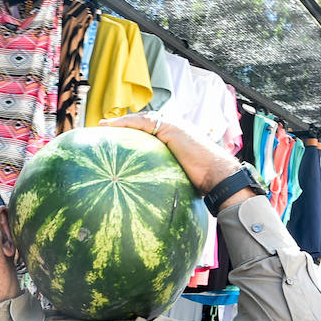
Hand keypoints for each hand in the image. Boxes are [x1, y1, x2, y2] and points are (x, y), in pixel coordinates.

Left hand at [100, 112, 242, 196]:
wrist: (218, 177)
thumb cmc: (201, 184)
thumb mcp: (176, 179)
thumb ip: (162, 180)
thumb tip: (146, 200)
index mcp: (175, 139)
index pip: (149, 133)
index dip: (131, 134)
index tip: (115, 140)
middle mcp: (174, 129)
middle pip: (143, 124)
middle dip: (123, 126)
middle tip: (103, 130)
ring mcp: (174, 126)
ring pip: (141, 120)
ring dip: (120, 122)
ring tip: (102, 127)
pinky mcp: (171, 127)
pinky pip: (143, 122)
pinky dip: (126, 123)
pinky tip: (110, 126)